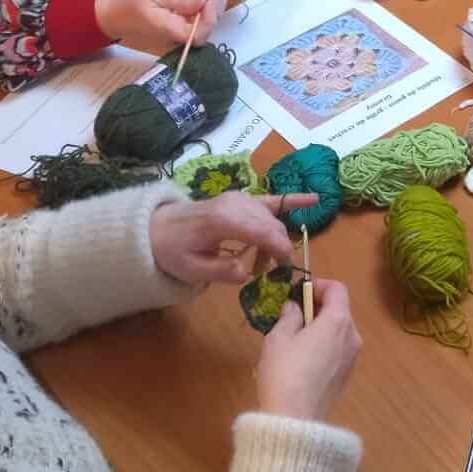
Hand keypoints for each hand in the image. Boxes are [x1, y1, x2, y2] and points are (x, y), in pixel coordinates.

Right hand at [96, 0, 229, 56]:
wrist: (117, 15)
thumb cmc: (132, 3)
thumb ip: (180, 1)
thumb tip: (203, 3)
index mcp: (172, 30)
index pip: (199, 34)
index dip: (210, 17)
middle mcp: (181, 36)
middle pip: (209, 25)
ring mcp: (183, 33)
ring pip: (209, 20)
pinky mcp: (184, 26)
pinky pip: (202, 17)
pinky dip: (209, 1)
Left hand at [148, 189, 319, 284]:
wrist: (156, 228)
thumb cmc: (173, 251)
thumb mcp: (190, 270)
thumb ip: (220, 272)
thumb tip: (247, 272)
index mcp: (224, 220)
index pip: (263, 232)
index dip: (279, 249)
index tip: (284, 268)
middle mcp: (236, 203)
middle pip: (271, 226)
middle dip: (278, 250)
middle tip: (271, 273)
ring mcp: (240, 198)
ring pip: (272, 219)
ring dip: (275, 239)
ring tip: (265, 262)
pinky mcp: (241, 199)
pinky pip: (271, 199)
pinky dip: (292, 200)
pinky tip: (316, 199)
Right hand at [257, 277, 361, 421]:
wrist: (295, 421)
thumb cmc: (284, 373)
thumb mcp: (278, 338)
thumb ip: (289, 316)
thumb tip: (295, 308)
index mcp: (338, 322)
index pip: (337, 289)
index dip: (317, 285)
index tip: (297, 294)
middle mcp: (352, 338)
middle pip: (339, 311)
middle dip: (317, 308)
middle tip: (291, 317)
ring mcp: (352, 360)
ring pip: (338, 333)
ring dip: (320, 329)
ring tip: (293, 342)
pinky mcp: (346, 379)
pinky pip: (337, 353)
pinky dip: (323, 348)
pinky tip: (301, 364)